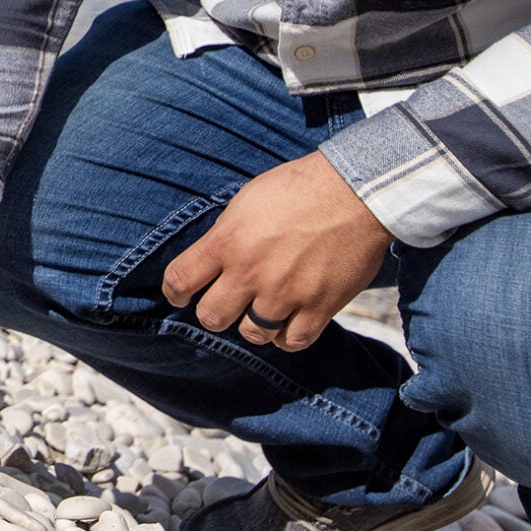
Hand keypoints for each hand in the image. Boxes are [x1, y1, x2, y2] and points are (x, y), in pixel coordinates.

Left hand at [162, 150, 391, 351]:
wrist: (357, 193)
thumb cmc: (299, 189)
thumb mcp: (245, 202)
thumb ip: (225, 236)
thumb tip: (210, 260)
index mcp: (226, 242)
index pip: (179, 281)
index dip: (174, 293)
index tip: (180, 295)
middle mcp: (251, 273)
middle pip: (211, 317)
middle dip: (213, 312)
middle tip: (224, 303)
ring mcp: (286, 293)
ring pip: (252, 334)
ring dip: (252, 325)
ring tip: (260, 310)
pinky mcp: (320, 307)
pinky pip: (292, 342)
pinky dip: (285, 337)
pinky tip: (286, 323)